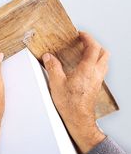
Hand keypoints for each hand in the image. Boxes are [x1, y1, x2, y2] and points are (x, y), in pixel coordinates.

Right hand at [42, 32, 107, 153]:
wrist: (78, 119)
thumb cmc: (70, 104)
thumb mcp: (56, 83)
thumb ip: (52, 67)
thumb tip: (49, 56)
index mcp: (87, 69)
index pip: (93, 47)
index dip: (88, 38)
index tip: (80, 34)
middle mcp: (96, 73)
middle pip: (104, 53)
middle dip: (95, 44)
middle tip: (84, 42)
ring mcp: (98, 80)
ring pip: (104, 61)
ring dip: (96, 53)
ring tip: (84, 53)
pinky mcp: (96, 86)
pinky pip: (100, 69)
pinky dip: (95, 63)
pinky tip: (84, 67)